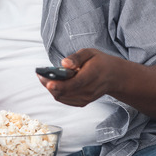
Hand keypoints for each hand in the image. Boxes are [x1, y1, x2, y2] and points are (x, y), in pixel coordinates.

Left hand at [39, 49, 155, 119]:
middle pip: (64, 92)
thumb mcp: (90, 53)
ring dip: (51, 88)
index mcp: (92, 76)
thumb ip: (76, 58)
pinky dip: (57, 92)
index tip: (47, 80)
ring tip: (44, 77)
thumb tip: (63, 64)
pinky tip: (53, 83)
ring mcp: (85, 98)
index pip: (73, 84)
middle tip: (40, 74)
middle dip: (49, 84)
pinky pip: (65, 100)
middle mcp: (89, 91)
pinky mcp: (82, 102)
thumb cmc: (100, 62)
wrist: (115, 77)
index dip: (59, 84)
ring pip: (62, 97)